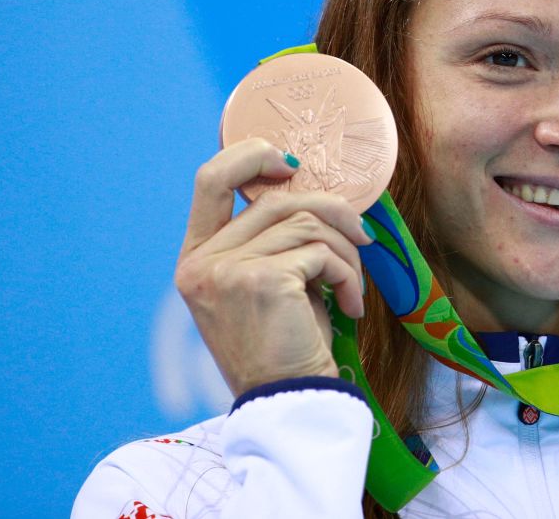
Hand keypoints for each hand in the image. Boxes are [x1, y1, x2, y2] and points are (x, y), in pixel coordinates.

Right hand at [175, 138, 369, 395]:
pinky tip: (350, 305)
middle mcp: (201, 261)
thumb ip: (270, 238)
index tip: (291, 165)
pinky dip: (348, 275)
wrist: (289, 400)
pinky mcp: (261, 280)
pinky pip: (322, 253)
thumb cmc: (286, 344)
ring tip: (354, 285)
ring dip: (346, 251)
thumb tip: (307, 188)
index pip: (210, 179)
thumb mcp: (268, 282)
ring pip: (306, 222)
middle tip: (362, 235)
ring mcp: (226, 270)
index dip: (252, 157)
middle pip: (277, 199)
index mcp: (196, 257)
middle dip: (332, 211)